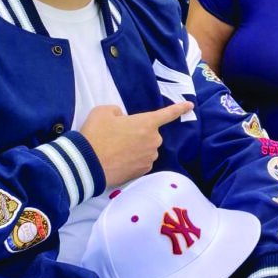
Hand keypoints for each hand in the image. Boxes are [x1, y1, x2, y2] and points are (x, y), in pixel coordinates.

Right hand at [79, 101, 193, 186]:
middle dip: (139, 134)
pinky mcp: (142, 172)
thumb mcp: (103, 112)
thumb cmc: (95, 134)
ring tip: (115, 150)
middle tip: (118, 137)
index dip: (180, 108)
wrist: (86, 164)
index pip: (168, 114)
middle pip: (151, 134)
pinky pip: (141, 162)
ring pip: (146, 149)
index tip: (190, 106)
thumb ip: (117, 112)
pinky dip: (132, 161)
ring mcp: (149, 158)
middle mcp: (153, 141)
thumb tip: (122, 119)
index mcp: (147, 123)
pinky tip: (117, 160)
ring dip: (136, 148)